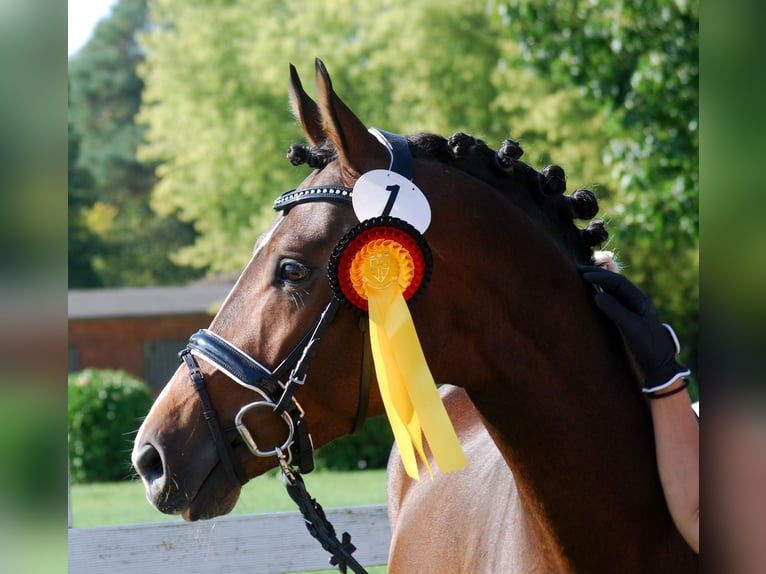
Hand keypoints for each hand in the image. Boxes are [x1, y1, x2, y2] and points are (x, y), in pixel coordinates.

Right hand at [578, 265, 689, 391]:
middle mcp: (637, 301)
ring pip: (614, 291)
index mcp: (640, 300)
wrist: (660, 364)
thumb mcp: (630, 327)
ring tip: (582, 278)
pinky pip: (614, 301)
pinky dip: (601, 294)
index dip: (600, 276)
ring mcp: (633, 309)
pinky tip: (592, 295)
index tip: (583, 275)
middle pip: (615, 283)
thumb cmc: (647, 345)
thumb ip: (614, 309)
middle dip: (597, 275)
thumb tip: (596, 295)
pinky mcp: (629, 318)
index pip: (618, 282)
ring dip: (598, 283)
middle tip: (577, 270)